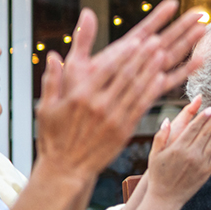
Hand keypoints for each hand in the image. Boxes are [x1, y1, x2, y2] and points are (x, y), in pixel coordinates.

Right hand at [35, 0, 208, 180]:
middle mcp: (99, 106)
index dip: (124, 55)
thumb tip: (52, 54)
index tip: (137, 41)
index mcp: (81, 97)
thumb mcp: (46, 108)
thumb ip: (52, 79)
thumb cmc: (54, 136)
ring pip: (137, 90)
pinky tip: (162, 79)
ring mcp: (113, 119)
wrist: (66, 169)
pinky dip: (152, 92)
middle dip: (143, 57)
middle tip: (158, 40)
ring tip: (164, 54)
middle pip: (125, 76)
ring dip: (151, 70)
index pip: (106, 70)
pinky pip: (141, 107)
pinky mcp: (124, 131)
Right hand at [145, 98, 210, 204]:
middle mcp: (191, 154)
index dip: (202, 118)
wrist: (166, 198)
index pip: (193, 129)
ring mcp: (201, 163)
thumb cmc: (158, 175)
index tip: (210, 108)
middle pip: (206, 133)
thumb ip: (161, 137)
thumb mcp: (154, 155)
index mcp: (177, 149)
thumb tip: (166, 121)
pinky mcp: (207, 171)